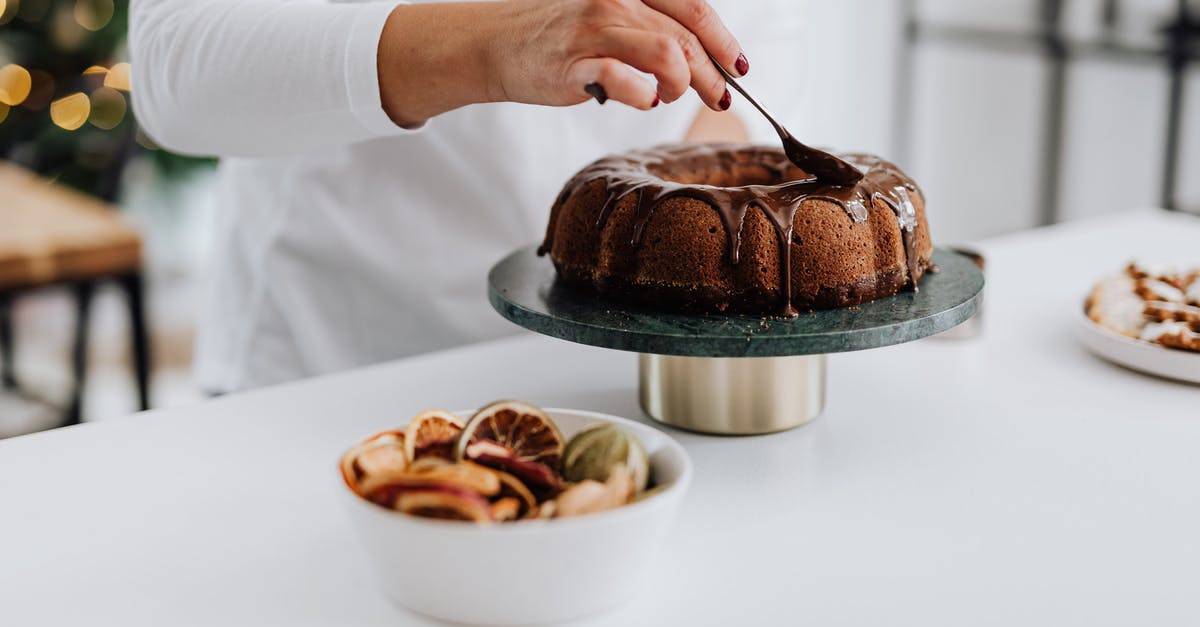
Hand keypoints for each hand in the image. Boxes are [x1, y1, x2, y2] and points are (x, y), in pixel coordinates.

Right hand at [378, 0, 747, 125]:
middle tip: (721, 98)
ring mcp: (595, 29)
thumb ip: (655, 28)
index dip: (724, 40)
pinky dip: (645, 96)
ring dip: (682, 84)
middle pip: (687, 36)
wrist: (499, 44)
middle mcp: (616, 0)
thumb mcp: (614, 18)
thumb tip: (707, 60)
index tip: (738, 67)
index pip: (695, 8)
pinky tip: (643, 100)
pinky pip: (627, 81)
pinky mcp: (575, 63)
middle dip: (714, 74)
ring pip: (668, 54)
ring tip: (670, 97)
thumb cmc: (564, 35)